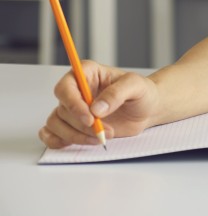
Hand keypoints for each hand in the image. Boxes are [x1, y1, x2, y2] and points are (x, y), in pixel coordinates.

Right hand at [39, 61, 160, 148]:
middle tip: (103, 130)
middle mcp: (76, 90)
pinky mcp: (73, 125)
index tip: (90, 118)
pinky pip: (52, 134)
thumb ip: (117, 93)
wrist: (147, 109)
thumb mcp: (136, 86)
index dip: (73, 104)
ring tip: (101, 137)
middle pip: (62, 109)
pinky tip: (80, 142)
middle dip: (81, 125)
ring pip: (56, 124)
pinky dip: (61, 142)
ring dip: (75, 136)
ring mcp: (72, 109)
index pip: (66, 87)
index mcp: (87, 73)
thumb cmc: (142, 92)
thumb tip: (96, 109)